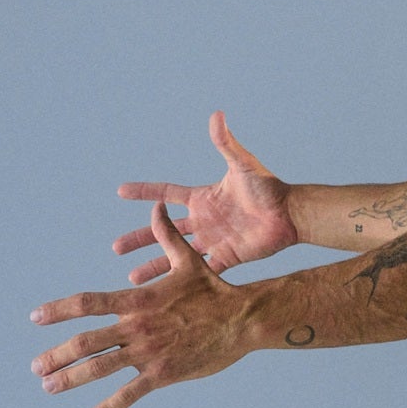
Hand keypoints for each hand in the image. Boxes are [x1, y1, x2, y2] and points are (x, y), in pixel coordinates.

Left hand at [33, 203, 251, 407]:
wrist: (242, 318)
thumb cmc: (215, 289)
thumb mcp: (188, 260)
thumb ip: (166, 235)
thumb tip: (156, 206)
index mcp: (138, 300)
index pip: (88, 303)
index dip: (58, 310)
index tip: (36, 318)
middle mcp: (137, 326)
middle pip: (85, 342)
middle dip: (56, 355)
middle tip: (36, 366)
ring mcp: (148, 351)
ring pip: (100, 368)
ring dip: (70, 379)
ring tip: (50, 386)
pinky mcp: (163, 372)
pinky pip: (130, 393)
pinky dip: (108, 407)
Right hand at [114, 111, 295, 283]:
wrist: (290, 215)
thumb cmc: (268, 187)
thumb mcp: (243, 164)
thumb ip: (226, 143)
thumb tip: (217, 115)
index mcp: (203, 198)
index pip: (166, 193)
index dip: (145, 192)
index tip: (120, 191)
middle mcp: (204, 220)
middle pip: (163, 230)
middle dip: (140, 239)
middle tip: (116, 248)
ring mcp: (213, 240)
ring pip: (176, 256)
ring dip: (155, 266)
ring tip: (133, 280)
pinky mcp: (226, 258)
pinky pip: (199, 271)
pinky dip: (182, 282)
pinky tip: (166, 293)